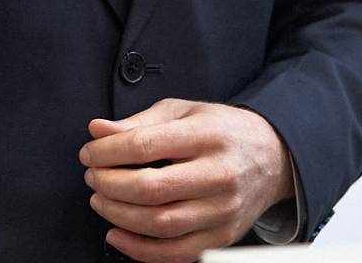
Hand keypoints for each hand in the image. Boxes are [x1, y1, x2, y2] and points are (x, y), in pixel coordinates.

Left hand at [79, 99, 294, 262]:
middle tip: (92, 177)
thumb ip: (139, 123)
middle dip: (109, 184)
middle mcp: (219, 174)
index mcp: (208, 135)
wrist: (272, 157)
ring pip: (159, 224)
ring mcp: (222, 210)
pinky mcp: (221, 237)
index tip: (89, 153)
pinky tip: (117, 233)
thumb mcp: (184, 112)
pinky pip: (173, 254)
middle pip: (150, 188)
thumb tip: (97, 131)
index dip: (108, 152)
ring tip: (101, 200)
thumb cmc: (221, 131)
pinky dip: (137, 250)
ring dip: (118, 215)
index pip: (146, 145)